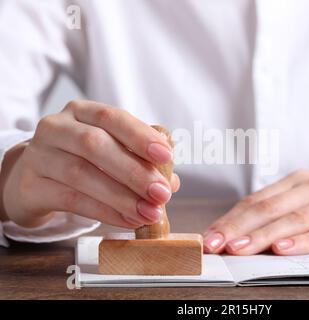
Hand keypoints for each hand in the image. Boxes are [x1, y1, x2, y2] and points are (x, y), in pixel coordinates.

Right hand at [0, 100, 179, 227]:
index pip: (112, 117)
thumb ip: (140, 161)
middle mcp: (57, 127)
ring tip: (149, 212)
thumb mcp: (109, 152)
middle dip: (134, 171)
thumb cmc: (81, 161)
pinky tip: (128, 220)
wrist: (32, 178)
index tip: (167, 156)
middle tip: (162, 193)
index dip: (140, 136)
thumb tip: (172, 181)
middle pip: (95, 145)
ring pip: (82, 174)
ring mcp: (39, 155)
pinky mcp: (30, 186)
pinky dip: (104, 212)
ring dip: (122, 196)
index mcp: (81, 112)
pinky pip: (71, 199)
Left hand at [203, 166, 308, 254]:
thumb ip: (283, 208)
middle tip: (213, 245)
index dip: (229, 220)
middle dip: (236, 228)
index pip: (255, 201)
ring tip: (238, 249)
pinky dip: (304, 242)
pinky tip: (284, 249)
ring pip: (293, 220)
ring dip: (262, 235)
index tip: (208, 237)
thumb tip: (243, 231)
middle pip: (268, 209)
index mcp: (296, 182)